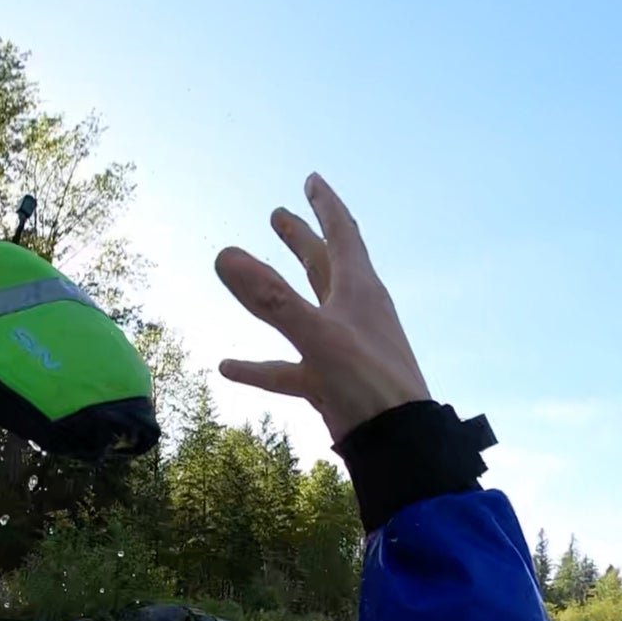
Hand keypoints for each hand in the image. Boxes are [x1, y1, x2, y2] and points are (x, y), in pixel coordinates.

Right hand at [216, 173, 430, 440]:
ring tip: (244, 279)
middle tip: (278, 215)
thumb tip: (224, 255)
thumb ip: (270, 298)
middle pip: (323, 265)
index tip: (311, 179)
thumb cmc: (368, 382)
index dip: (325, 205)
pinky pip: (287, 368)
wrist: (397, 441)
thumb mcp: (316, 334)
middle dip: (301, 239)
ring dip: (275, 294)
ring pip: (303, 311)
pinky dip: (259, 366)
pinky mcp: (330, 382)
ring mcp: (341, 347)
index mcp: (359, 288)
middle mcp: (352, 311)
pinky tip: (228, 366)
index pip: (342, 233)